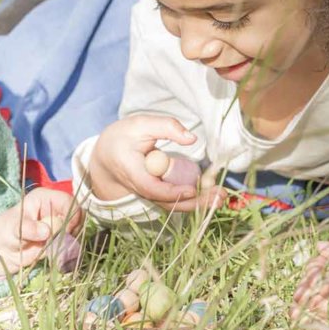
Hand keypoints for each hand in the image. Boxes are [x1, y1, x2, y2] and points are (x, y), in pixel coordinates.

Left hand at [0, 188, 82, 281]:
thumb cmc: (4, 233)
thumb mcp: (12, 229)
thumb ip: (28, 228)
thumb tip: (46, 231)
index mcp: (45, 198)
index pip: (69, 202)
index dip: (71, 216)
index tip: (64, 232)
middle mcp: (54, 208)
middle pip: (78, 216)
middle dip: (71, 231)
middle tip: (57, 243)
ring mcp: (59, 224)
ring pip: (77, 231)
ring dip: (70, 242)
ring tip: (52, 249)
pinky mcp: (60, 239)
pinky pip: (72, 244)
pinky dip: (68, 251)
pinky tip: (54, 254)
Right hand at [89, 115, 225, 211]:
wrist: (106, 156)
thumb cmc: (123, 137)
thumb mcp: (140, 124)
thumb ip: (166, 127)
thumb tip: (192, 138)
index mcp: (130, 170)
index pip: (150, 187)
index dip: (171, 192)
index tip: (191, 189)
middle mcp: (139, 188)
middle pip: (166, 202)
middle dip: (194, 203)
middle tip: (219, 197)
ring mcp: (148, 195)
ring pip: (173, 205)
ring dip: (198, 204)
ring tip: (221, 197)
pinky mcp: (156, 196)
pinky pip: (174, 201)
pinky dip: (194, 200)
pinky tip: (213, 195)